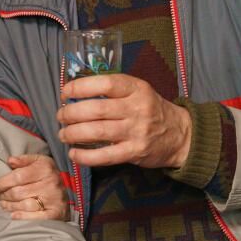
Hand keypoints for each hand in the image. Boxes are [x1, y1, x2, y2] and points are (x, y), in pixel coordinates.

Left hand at [0, 154, 68, 219]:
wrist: (69, 193)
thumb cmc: (48, 176)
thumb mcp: (40, 162)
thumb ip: (24, 160)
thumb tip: (10, 160)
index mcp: (45, 168)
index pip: (18, 176)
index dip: (3, 182)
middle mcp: (51, 183)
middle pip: (18, 192)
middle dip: (4, 195)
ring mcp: (53, 200)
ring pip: (24, 205)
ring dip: (9, 206)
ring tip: (3, 204)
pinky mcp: (55, 213)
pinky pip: (35, 217)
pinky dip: (22, 217)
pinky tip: (13, 215)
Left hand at [56, 74, 191, 168]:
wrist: (180, 135)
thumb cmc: (151, 110)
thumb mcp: (138, 91)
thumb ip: (112, 90)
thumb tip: (75, 93)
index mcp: (136, 88)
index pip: (105, 83)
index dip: (81, 87)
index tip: (65, 92)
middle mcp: (136, 108)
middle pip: (97, 109)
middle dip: (71, 113)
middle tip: (61, 117)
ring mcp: (136, 131)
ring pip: (98, 132)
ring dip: (74, 134)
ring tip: (63, 134)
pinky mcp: (135, 152)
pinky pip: (105, 156)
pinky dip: (85, 156)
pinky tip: (74, 154)